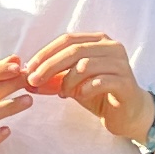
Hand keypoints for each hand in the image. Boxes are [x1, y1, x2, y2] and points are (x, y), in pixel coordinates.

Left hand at [20, 30, 150, 143]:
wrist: (128, 114)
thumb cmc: (99, 94)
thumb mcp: (72, 85)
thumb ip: (52, 80)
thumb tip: (26, 80)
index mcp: (98, 41)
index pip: (67, 40)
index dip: (45, 53)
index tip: (28, 69)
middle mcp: (111, 47)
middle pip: (74, 50)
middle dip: (49, 66)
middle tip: (33, 81)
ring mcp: (120, 63)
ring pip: (85, 64)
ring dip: (67, 80)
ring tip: (63, 93)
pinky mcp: (125, 82)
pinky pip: (100, 80)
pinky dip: (84, 88)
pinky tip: (77, 95)